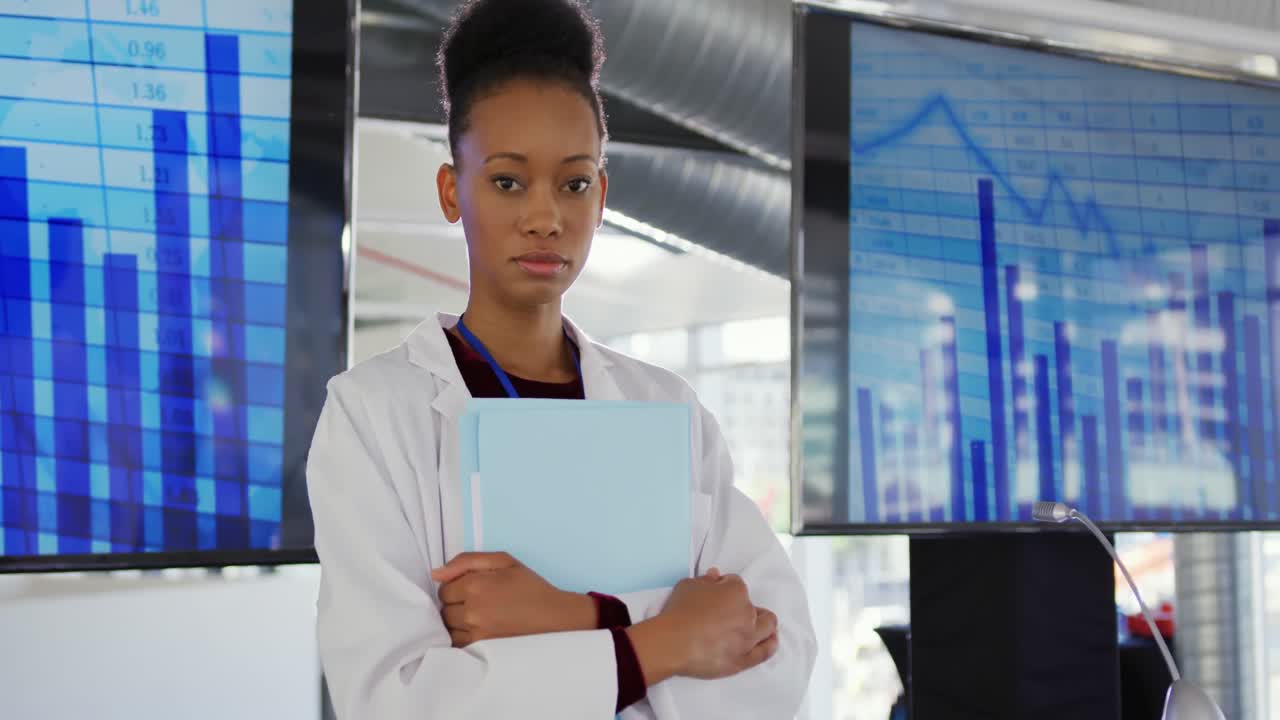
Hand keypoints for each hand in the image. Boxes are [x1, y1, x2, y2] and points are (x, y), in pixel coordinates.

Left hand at [431, 552, 595, 647]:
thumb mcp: (504, 561)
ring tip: (479, 616)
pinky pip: (456, 643)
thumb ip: (467, 561)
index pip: (444, 588)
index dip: (457, 586)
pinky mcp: (481, 648)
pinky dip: (462, 636)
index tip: (473, 587)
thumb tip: (436, 573)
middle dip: (456, 603)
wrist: (553, 616)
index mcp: (475, 584)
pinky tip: (478, 629)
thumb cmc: (529, 586)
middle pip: (443, 608)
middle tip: (477, 601)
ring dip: (457, 621)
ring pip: (448, 627)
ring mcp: (476, 632)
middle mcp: (472, 610)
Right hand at [628, 567, 778, 683]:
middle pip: (755, 606)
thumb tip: (714, 576)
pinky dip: (769, 645)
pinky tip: (770, 641)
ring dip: (764, 623)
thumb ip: (705, 580)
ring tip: (758, 625)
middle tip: (733, 611)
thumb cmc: (679, 611)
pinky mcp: (743, 659)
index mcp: (736, 591)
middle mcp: (748, 613)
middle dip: (747, 606)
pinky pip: (764, 652)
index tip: (716, 592)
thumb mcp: (688, 585)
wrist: (673, 643)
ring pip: (768, 627)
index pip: (736, 583)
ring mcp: (748, 638)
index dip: (725, 586)